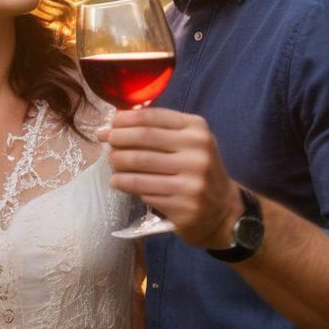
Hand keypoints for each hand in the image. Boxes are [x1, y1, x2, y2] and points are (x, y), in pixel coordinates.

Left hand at [100, 108, 243, 248]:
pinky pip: (143, 190)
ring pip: (140, 166)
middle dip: (117, 138)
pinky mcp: (184, 205)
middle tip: (104, 141)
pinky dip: (125, 184)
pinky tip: (118, 182)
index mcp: (197, 130)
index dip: (126, 119)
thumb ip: (160, 129)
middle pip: (144, 138)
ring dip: (117, 163)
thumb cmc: (197, 170)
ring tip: (111, 163)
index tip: (110, 123)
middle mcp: (198, 152)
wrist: (223, 211)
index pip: (153, 117)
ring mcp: (192, 180)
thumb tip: (116, 120)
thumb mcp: (189, 143)